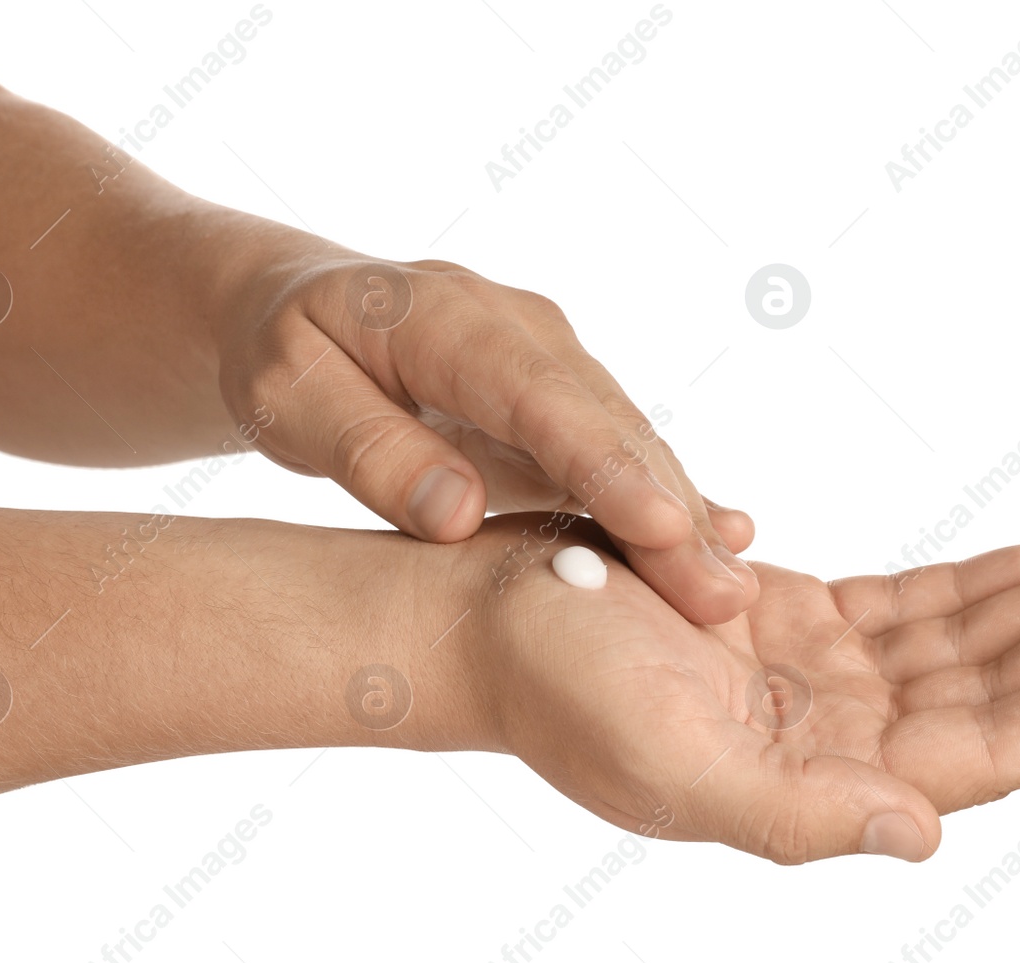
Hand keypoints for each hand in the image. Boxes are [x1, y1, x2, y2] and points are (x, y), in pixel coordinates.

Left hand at [217, 250, 757, 623]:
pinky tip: (719, 546)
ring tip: (730, 592)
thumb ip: (369, 449)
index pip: (541, 397)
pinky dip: (663, 504)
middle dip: (671, 509)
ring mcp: (552, 363)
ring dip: (682, 517)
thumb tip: (455, 514)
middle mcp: (521, 331)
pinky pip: (619, 455)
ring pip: (629, 443)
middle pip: (608, 424)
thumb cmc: (289, 355)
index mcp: (449, 316)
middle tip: (721, 594)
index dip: (605, 465)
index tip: (662, 526)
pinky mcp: (563, 401)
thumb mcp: (289, 396)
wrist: (308, 311)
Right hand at [462, 517, 1019, 862]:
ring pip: (962, 644)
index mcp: (812, 780)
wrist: (489, 621)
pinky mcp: (795, 619)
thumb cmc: (560, 688)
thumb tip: (919, 834)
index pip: (979, 752)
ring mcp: (819, 678)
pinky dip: (975, 585)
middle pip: (992, 691)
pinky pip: (908, 605)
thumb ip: (797, 813)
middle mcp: (831, 737)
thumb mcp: (671, 762)